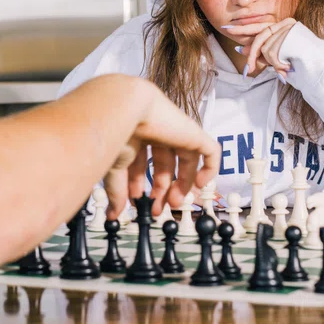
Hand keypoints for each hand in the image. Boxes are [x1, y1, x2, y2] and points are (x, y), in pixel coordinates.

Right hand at [103, 81, 219, 219]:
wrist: (126, 109)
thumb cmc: (115, 132)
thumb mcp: (114, 167)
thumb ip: (117, 191)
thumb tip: (115, 213)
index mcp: (136, 135)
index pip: (141, 162)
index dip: (139, 184)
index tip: (136, 203)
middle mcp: (156, 132)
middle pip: (164, 164)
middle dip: (161, 189)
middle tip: (157, 208)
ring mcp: (176, 131)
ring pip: (186, 161)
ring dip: (182, 185)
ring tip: (174, 203)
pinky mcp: (193, 133)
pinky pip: (210, 151)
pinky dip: (209, 169)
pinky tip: (198, 185)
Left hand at [224, 17, 296, 75]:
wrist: (320, 69)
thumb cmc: (300, 65)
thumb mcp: (276, 58)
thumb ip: (261, 52)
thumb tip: (240, 49)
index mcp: (283, 27)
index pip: (260, 27)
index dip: (243, 30)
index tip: (227, 29)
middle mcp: (286, 24)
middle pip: (260, 35)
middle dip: (250, 48)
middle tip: (239, 55)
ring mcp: (288, 27)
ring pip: (264, 47)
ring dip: (271, 62)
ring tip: (284, 68)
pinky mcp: (290, 33)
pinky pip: (271, 51)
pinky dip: (276, 63)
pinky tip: (287, 66)